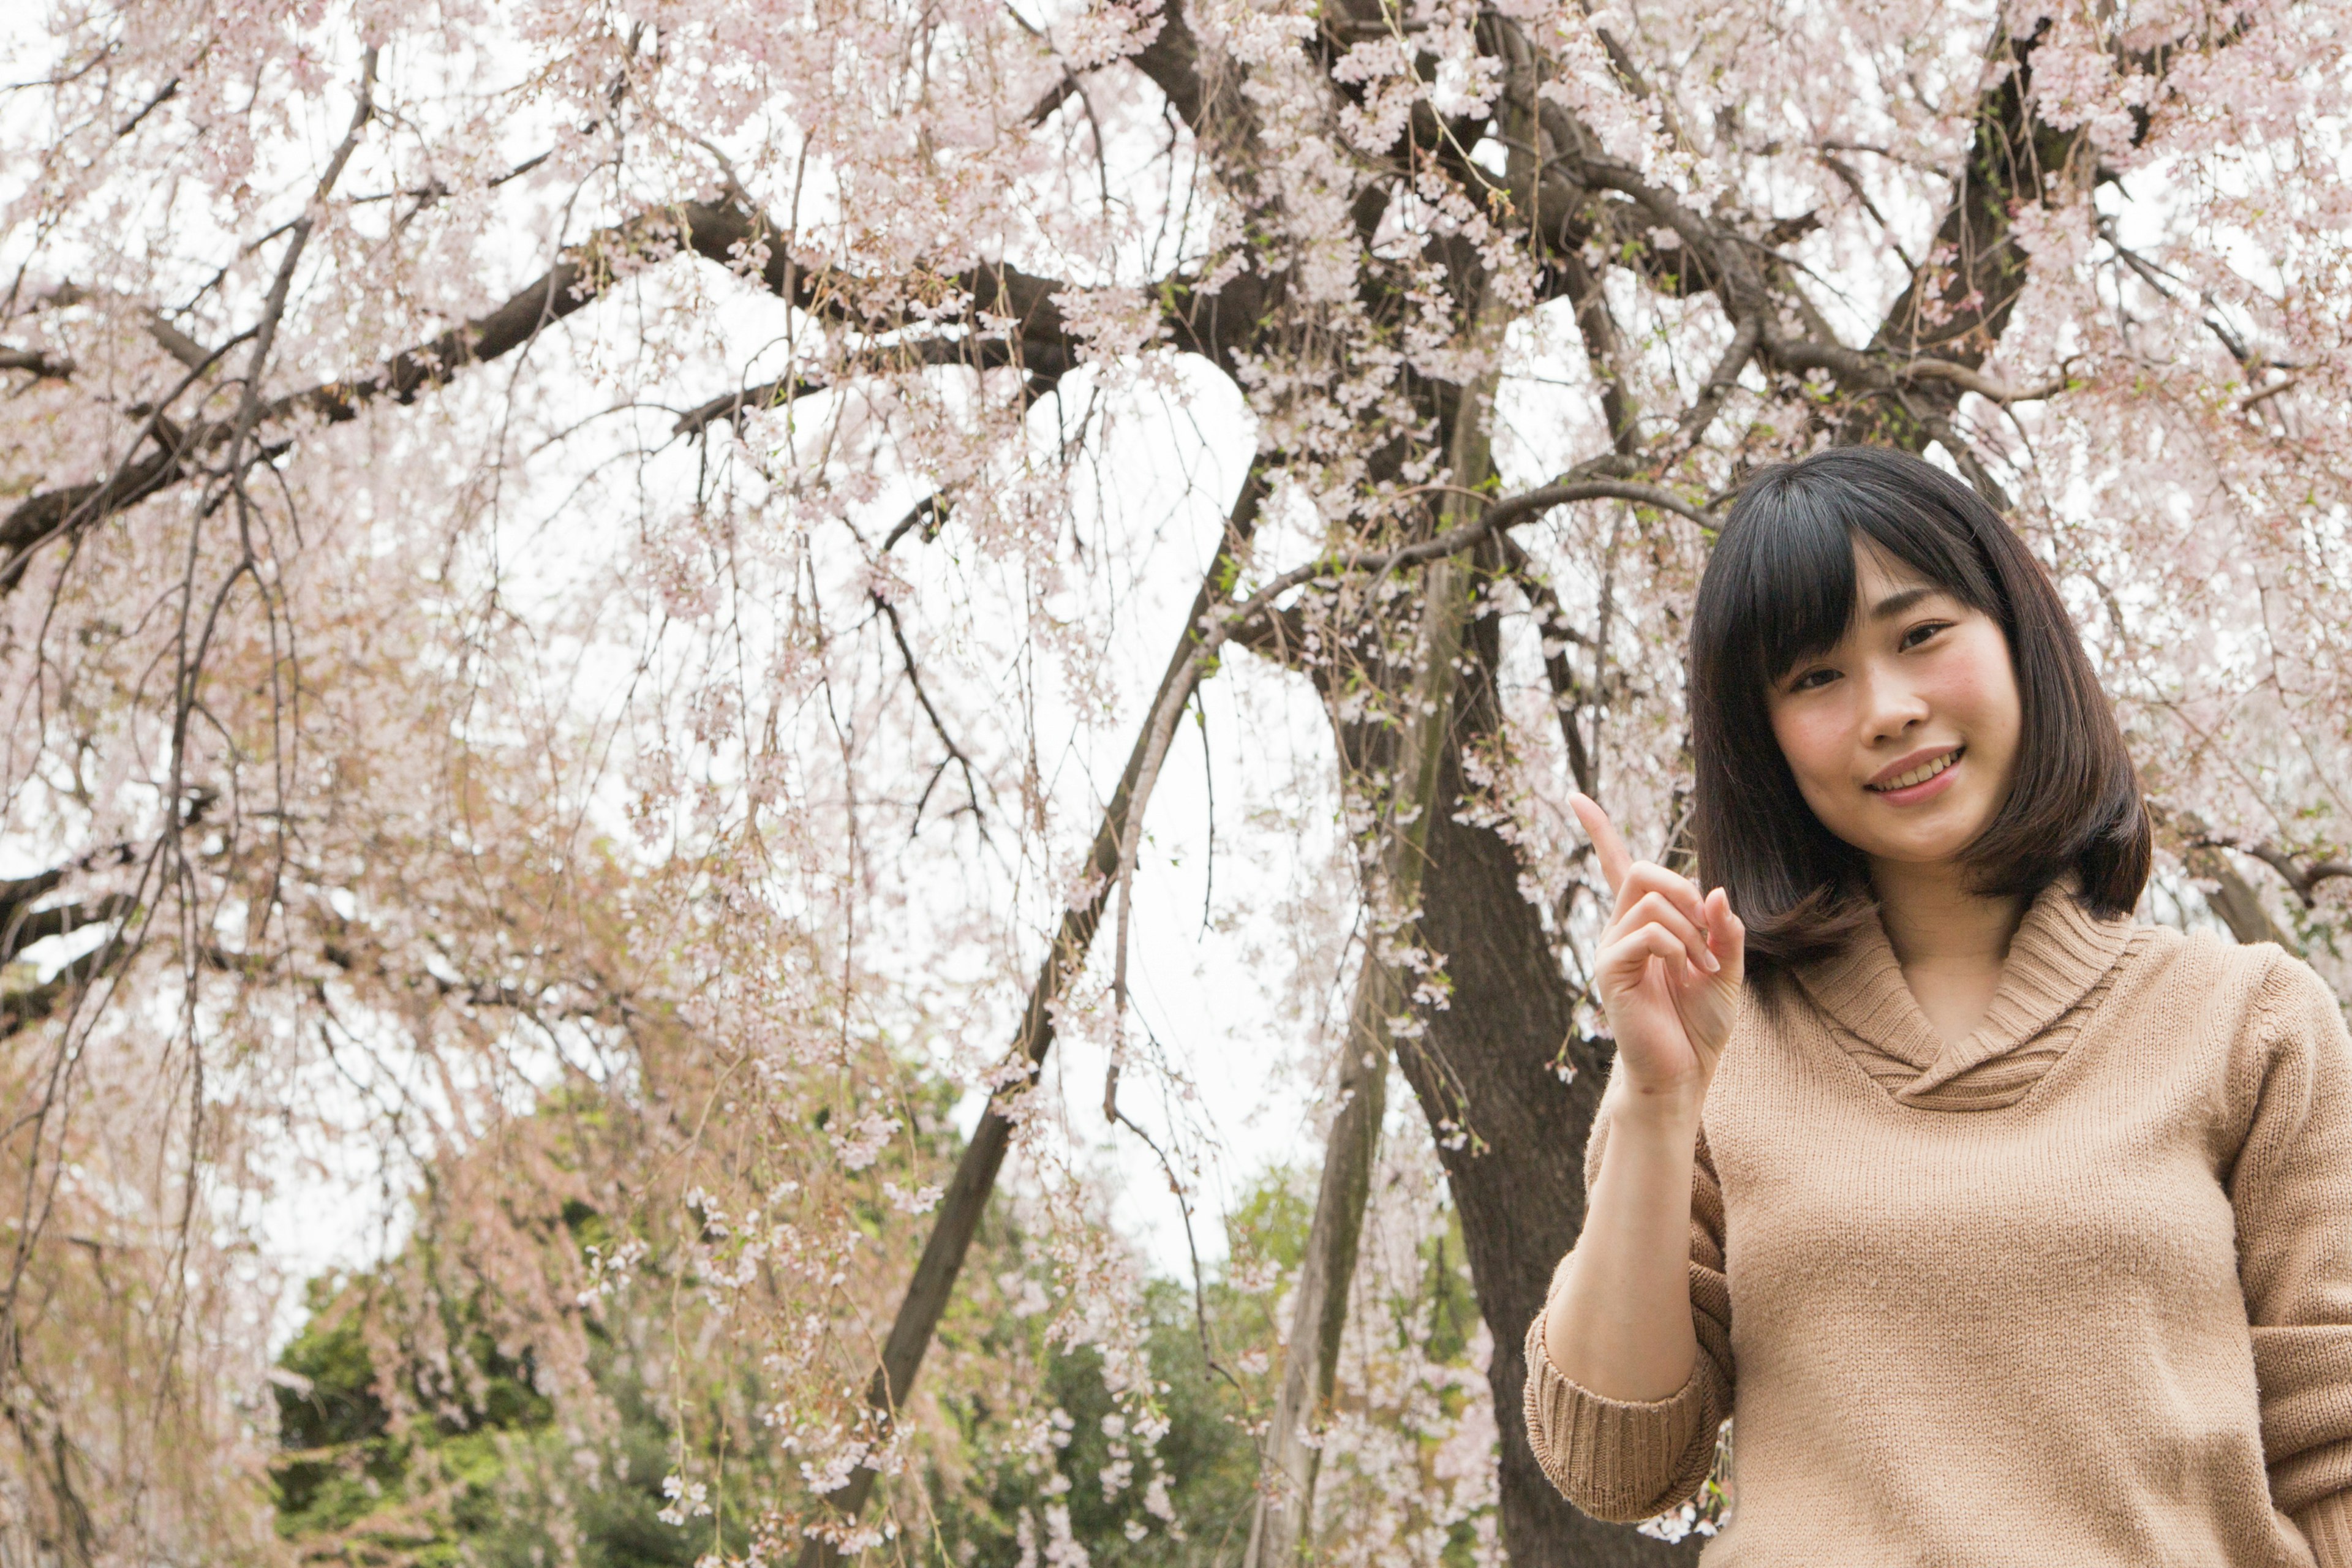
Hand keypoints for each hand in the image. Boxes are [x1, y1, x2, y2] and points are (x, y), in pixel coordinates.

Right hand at [1572, 793, 1743, 1111]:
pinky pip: (1648, 933)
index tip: (1575, 797)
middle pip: (1642, 869)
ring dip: (1691, 929)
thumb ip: (1725, 929)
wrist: (1685, 1072)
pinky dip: (1679, 947)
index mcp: (1643, 923)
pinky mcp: (1611, 971)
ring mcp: (1612, 949)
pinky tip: (1687, 973)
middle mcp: (1620, 930)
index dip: (1598, 831)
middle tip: (1708, 928)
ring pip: (1651, 900)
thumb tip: (1716, 891)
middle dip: (1683, 888)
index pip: (1616, 866)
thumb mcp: (1727, 967)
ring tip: (1702, 965)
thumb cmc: (1701, 1024)